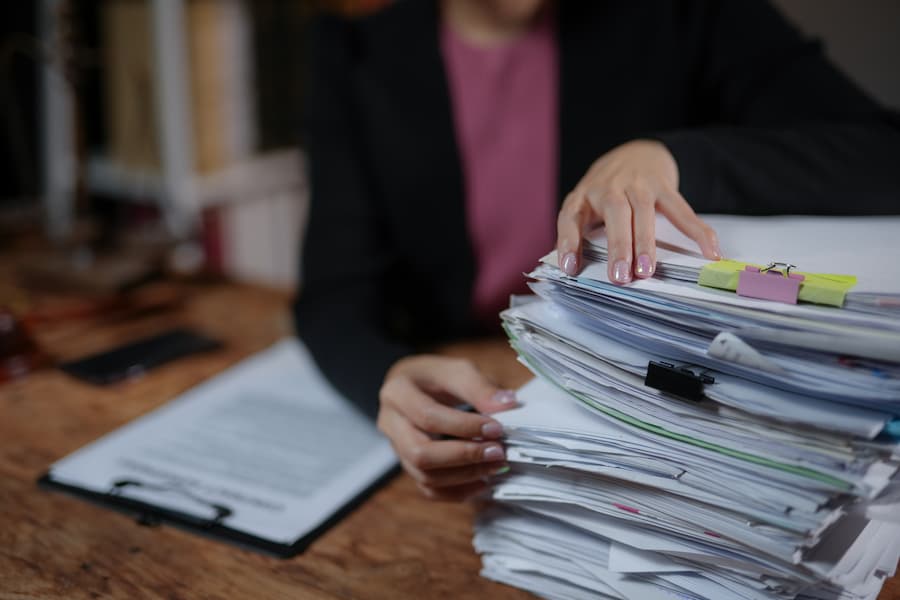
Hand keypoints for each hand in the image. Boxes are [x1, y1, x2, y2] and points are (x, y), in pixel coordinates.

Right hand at [377, 355, 517, 501]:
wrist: (417, 385)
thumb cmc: (436, 376)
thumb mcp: (457, 370)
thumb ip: (480, 387)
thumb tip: (507, 405)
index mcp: (397, 392)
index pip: (428, 416)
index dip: (463, 426)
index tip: (496, 429)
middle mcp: (390, 423)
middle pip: (420, 453)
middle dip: (463, 456)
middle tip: (497, 452)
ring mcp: (396, 448)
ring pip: (424, 476)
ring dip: (464, 475)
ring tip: (495, 466)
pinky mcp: (409, 466)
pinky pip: (428, 490)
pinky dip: (457, 491)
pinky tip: (482, 482)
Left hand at [556, 139, 720, 282]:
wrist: (638, 151)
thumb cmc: (607, 189)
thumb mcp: (586, 205)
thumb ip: (581, 233)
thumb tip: (575, 270)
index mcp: (583, 196)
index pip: (570, 217)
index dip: (568, 242)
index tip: (570, 268)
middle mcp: (609, 186)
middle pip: (614, 213)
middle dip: (618, 246)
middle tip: (620, 277)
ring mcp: (638, 183)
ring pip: (643, 211)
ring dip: (645, 242)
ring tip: (647, 271)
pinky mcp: (663, 185)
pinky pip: (680, 209)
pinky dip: (696, 230)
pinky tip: (709, 250)